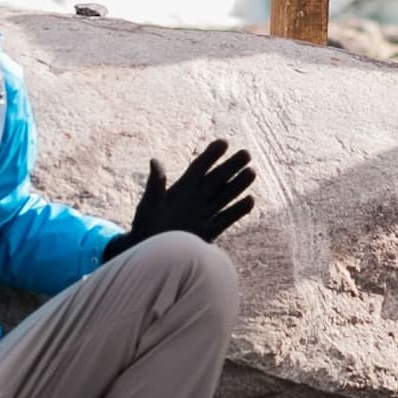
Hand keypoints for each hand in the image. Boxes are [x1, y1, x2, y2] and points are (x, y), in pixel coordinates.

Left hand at [108, 138, 255, 255]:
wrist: (152, 255)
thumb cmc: (145, 226)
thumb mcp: (149, 204)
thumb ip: (155, 184)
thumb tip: (155, 160)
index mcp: (181, 189)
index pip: (199, 168)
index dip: (211, 155)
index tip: (224, 142)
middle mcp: (195, 199)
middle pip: (216, 179)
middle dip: (230, 166)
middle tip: (246, 153)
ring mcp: (203, 215)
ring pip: (225, 196)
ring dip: (238, 185)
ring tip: (252, 171)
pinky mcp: (209, 232)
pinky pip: (226, 219)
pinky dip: (238, 210)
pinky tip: (250, 200)